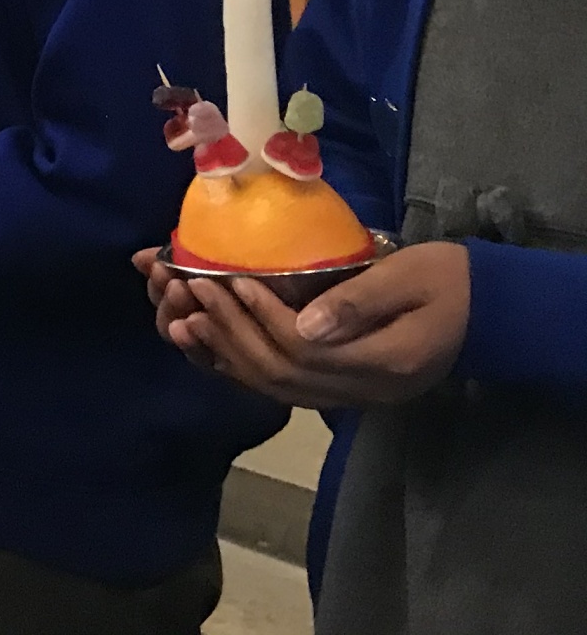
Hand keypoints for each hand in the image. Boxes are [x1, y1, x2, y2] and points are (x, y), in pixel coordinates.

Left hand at [143, 241, 470, 407]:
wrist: (484, 311)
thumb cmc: (446, 281)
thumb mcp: (407, 277)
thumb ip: (357, 301)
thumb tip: (303, 324)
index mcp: (386, 363)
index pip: (304, 350)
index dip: (260, 317)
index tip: (229, 280)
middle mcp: (366, 391)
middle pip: (282, 375)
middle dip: (232, 334)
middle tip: (196, 294)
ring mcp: (356, 397)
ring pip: (278, 390)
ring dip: (229, 356)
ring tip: (190, 321)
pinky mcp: (346, 391)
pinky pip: (286, 391)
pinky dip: (246, 371)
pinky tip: (215, 347)